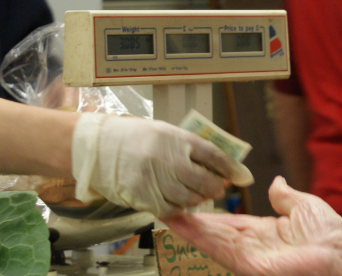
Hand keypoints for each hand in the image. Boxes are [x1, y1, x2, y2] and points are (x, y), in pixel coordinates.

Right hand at [71, 113, 253, 217]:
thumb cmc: (136, 137)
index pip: (214, 155)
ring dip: (199, 198)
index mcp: (177, 138)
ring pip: (189, 197)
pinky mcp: (141, 195)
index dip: (232, 169)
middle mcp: (167, 158)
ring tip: (199, 194)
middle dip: (216, 187)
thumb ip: (191, 147)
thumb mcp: (167, 132)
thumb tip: (220, 166)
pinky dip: (178, 207)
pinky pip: (169, 208)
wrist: (98, 146)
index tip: (243, 177)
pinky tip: (179, 201)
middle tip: (218, 188)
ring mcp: (154, 178)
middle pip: (204, 181)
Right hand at [163, 176, 341, 275]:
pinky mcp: (248, 264)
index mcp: (264, 232)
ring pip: (211, 240)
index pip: (230, 223)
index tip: (190, 203)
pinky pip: (220, 250)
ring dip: (188, 228)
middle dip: (191, 221)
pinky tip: (183, 226)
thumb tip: (276, 183)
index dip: (210, 215)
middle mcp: (252, 245)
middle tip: (166, 205)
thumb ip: (285, 196)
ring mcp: (248, 256)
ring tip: (166, 211)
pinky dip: (199, 238)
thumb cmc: (328, 235)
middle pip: (214, 232)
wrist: (339, 253)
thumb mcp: (303, 206)